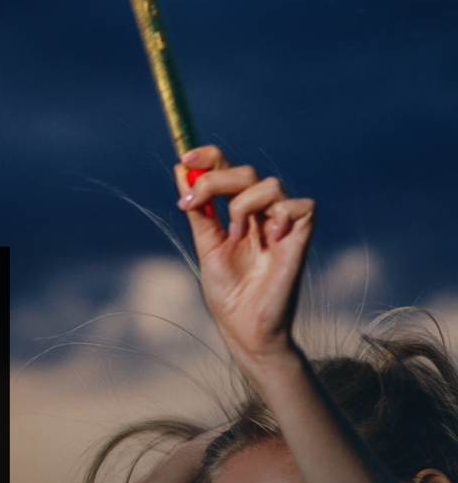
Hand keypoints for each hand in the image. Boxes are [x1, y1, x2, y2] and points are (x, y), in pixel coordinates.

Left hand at [176, 144, 313, 367]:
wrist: (244, 325)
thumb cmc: (227, 291)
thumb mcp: (206, 245)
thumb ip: (198, 210)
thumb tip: (182, 171)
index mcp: (236, 211)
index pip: (227, 169)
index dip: (209, 157)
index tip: (185, 157)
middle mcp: (261, 212)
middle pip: (245, 172)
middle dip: (215, 180)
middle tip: (191, 202)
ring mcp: (282, 222)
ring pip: (269, 184)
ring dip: (243, 204)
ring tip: (237, 235)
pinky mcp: (301, 235)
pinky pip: (300, 206)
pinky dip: (280, 216)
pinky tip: (269, 238)